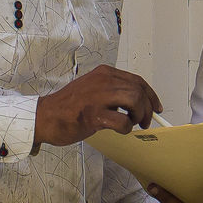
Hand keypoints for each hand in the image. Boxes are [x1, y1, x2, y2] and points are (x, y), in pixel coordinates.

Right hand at [33, 65, 161, 147]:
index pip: (137, 80)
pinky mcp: (93, 114)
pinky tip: (119, 130)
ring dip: (139, 116)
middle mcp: (102, 80)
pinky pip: (122, 121)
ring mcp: (98, 96)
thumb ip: (113, 92)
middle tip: (145, 122)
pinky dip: (126, 128)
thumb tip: (137, 103)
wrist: (45, 117)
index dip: (151, 95)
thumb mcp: (93, 90)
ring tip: (133, 124)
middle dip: (147, 108)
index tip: (156, 106)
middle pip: (138, 90)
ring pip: (134, 100)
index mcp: (104, 73)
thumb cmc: (68, 107)